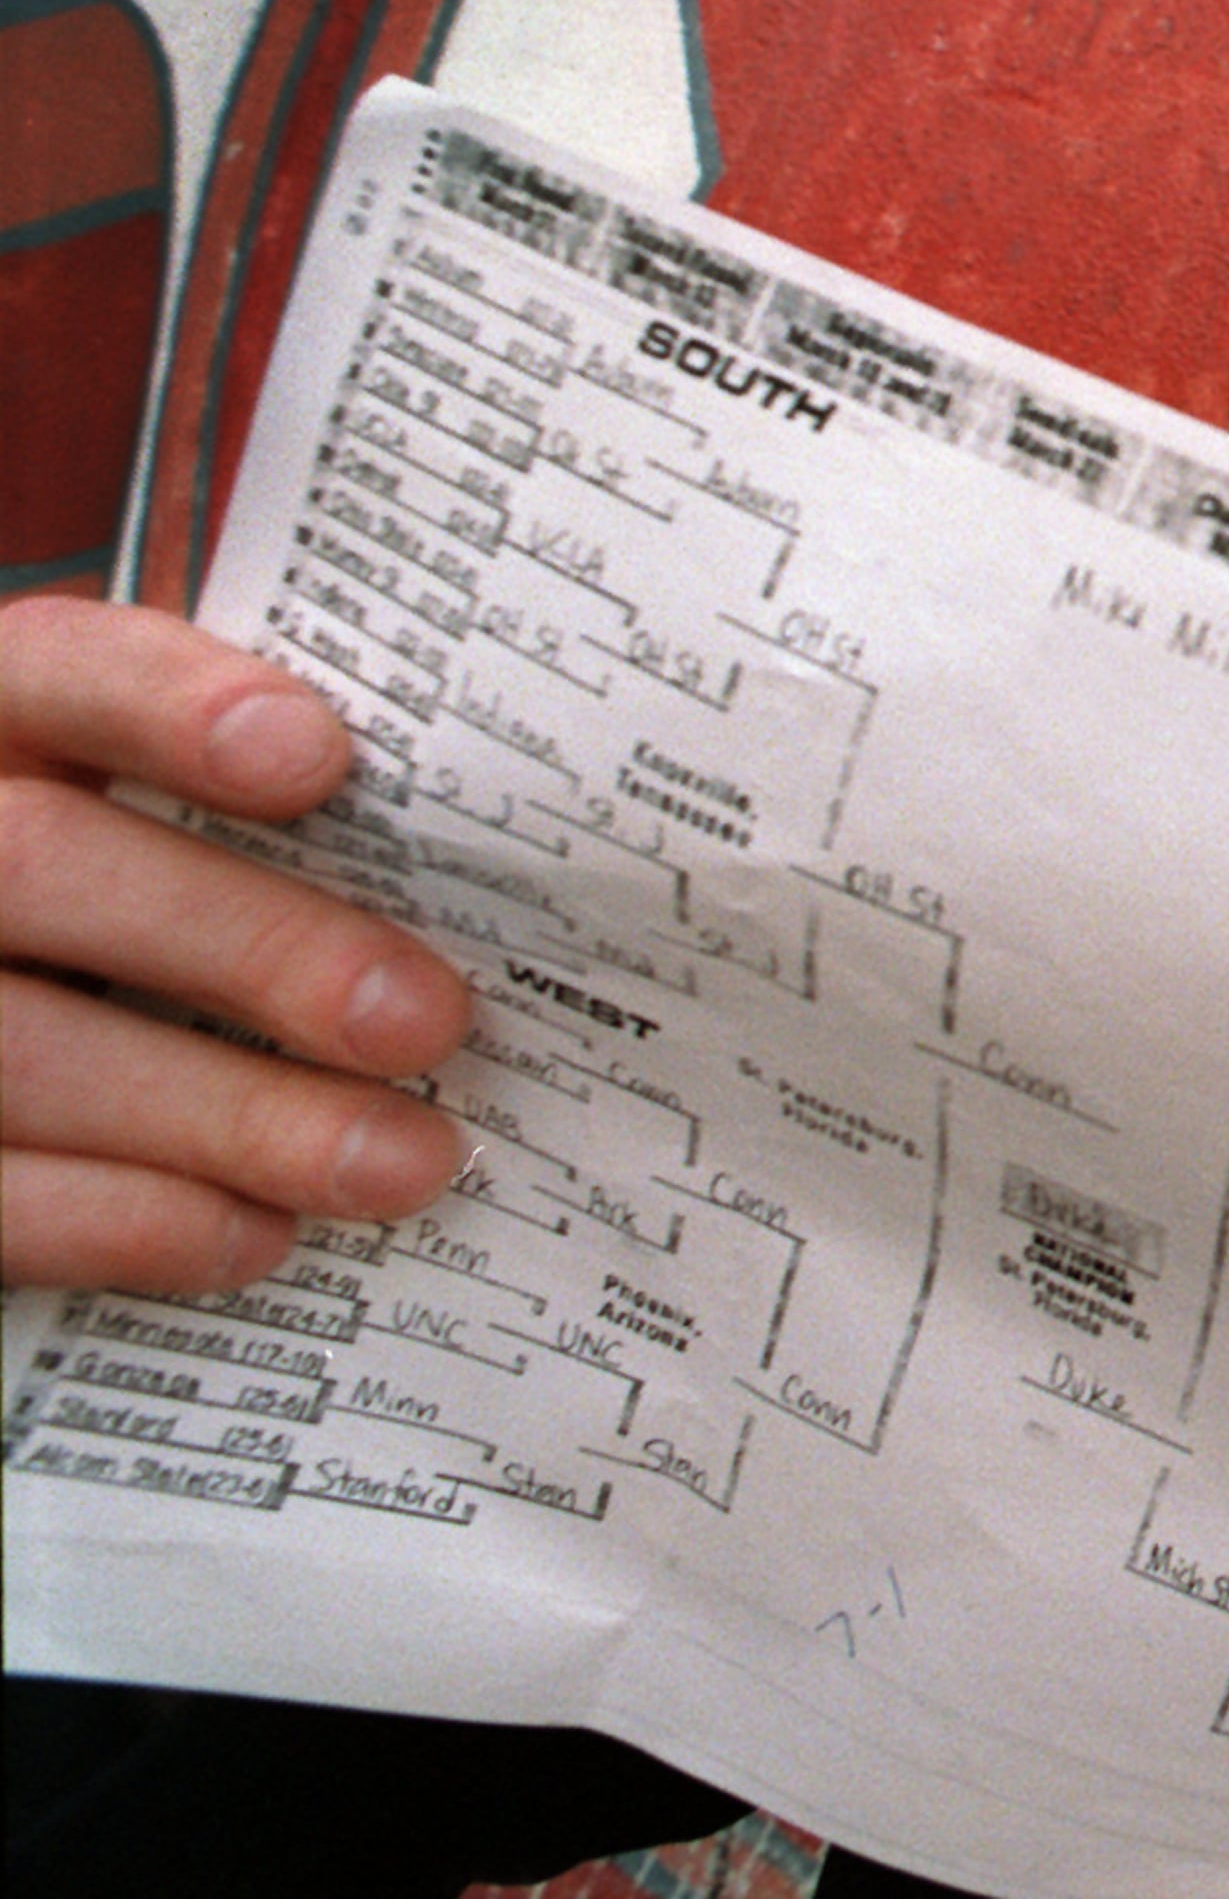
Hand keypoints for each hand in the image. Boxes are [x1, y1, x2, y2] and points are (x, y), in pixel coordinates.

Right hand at [1, 595, 470, 1290]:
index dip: (170, 703)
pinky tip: (263, 1234)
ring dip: (234, 1115)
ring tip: (407, 1160)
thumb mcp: (181, 839)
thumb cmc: (152, 929)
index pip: (57, 670)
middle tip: (431, 1020)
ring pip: (22, 1051)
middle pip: (44, 865)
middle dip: (253, 944)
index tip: (318, 756)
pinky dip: (132, 1221)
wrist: (20, 1051)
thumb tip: (503, 871)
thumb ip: (281, 825)